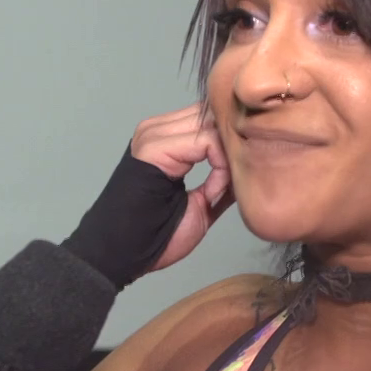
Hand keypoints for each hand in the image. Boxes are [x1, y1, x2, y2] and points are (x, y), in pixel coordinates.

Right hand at [130, 104, 233, 272]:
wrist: (121, 255)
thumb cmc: (155, 236)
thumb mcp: (200, 204)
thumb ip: (221, 183)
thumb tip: (250, 171)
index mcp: (165, 139)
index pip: (211, 118)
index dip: (234, 142)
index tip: (239, 177)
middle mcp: (157, 129)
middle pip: (212, 115)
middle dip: (232, 143)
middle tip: (239, 177)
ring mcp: (153, 134)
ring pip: (211, 124)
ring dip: (227, 153)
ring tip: (223, 187)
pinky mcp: (153, 146)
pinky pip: (206, 140)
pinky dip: (221, 164)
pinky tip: (215, 189)